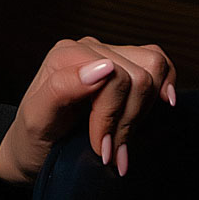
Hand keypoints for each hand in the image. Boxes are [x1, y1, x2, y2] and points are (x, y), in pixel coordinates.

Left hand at [0, 36, 177, 184]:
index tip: (101, 149)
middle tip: (110, 151)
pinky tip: (159, 106)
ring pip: (154, 67)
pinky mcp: (126, 66)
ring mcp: (110, 54)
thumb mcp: (37, 118)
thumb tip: (105, 67)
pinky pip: (159, 62)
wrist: (34, 148)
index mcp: (65, 55)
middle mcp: (89, 48)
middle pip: (138, 77)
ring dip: (144, 111)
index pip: (115, 77)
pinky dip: (165, 85)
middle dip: (127, 121)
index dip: (113, 117)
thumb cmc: (34, 137)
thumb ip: (63, 88)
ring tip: (123, 138)